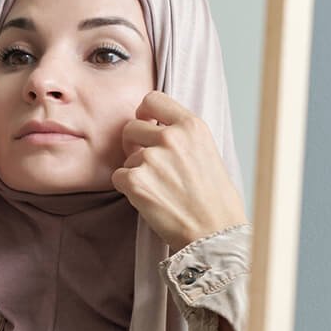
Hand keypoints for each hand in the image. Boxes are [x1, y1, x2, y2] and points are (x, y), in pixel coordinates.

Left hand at [114, 91, 247, 248]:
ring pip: (126, 156)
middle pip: (131, 127)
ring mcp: (151, 158)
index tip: (146, 124)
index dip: (144, 113)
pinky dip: (127, 188)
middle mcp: (171, 137)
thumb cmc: (214, 198)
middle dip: (134, 144)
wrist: (213, 231)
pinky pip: (117, 177)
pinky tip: (149, 198)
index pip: (152, 99)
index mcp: (192, 126)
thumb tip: (155, 127)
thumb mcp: (207, 151)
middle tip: (148, 164)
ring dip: (135, 170)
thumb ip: (182, 136)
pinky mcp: (135, 180)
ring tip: (159, 187)